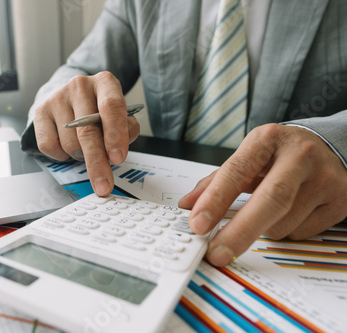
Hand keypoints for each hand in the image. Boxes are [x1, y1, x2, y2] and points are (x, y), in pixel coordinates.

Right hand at [34, 71, 139, 195]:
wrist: (70, 99)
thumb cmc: (99, 110)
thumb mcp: (120, 115)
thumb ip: (127, 131)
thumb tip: (117, 152)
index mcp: (105, 83)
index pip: (111, 107)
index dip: (115, 135)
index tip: (117, 158)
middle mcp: (80, 85)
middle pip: (88, 131)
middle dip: (97, 162)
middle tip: (103, 184)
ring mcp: (58, 97)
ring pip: (70, 143)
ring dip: (80, 156)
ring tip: (86, 149)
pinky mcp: (40, 111)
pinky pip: (50, 146)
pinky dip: (62, 155)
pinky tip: (68, 146)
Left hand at [179, 124, 346, 265]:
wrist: (329, 146)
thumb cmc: (280, 153)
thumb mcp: (248, 156)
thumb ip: (216, 181)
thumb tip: (188, 205)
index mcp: (268, 139)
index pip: (237, 172)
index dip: (215, 200)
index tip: (198, 223)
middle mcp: (300, 156)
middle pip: (270, 200)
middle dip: (240, 231)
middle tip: (217, 252)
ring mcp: (325, 179)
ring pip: (283, 224)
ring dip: (264, 228)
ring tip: (269, 207)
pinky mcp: (341, 201)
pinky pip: (301, 233)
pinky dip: (286, 230)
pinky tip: (293, 210)